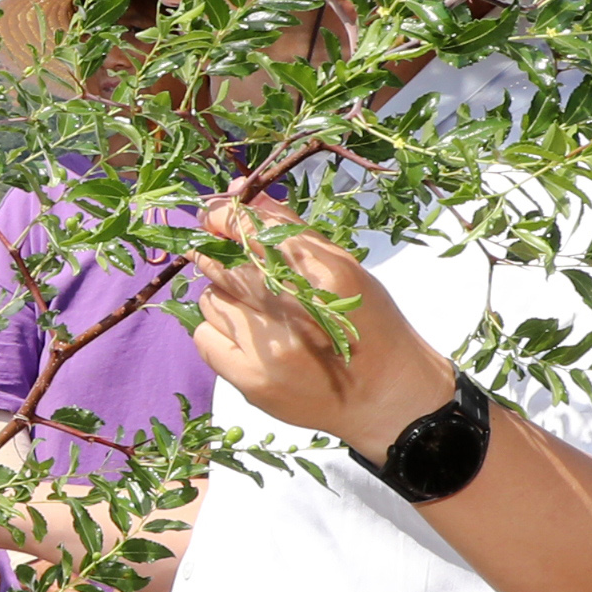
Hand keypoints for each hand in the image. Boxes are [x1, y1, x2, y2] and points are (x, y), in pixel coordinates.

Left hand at [185, 195, 454, 457]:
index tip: (215, 211)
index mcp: (326, 276)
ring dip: (223, 293)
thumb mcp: (346, 269)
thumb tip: (244, 195)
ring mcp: (269, 350)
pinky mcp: (250, 381)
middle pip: (225, 265)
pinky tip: (245, 333)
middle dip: (215, 250)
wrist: (387, 396)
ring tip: (252, 304)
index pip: (255, 233)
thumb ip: (293, 232)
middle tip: (218, 246)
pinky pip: (204, 337)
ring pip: (211, 298)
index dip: (224, 217)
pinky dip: (217, 328)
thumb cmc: (371, 326)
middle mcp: (294, 312)